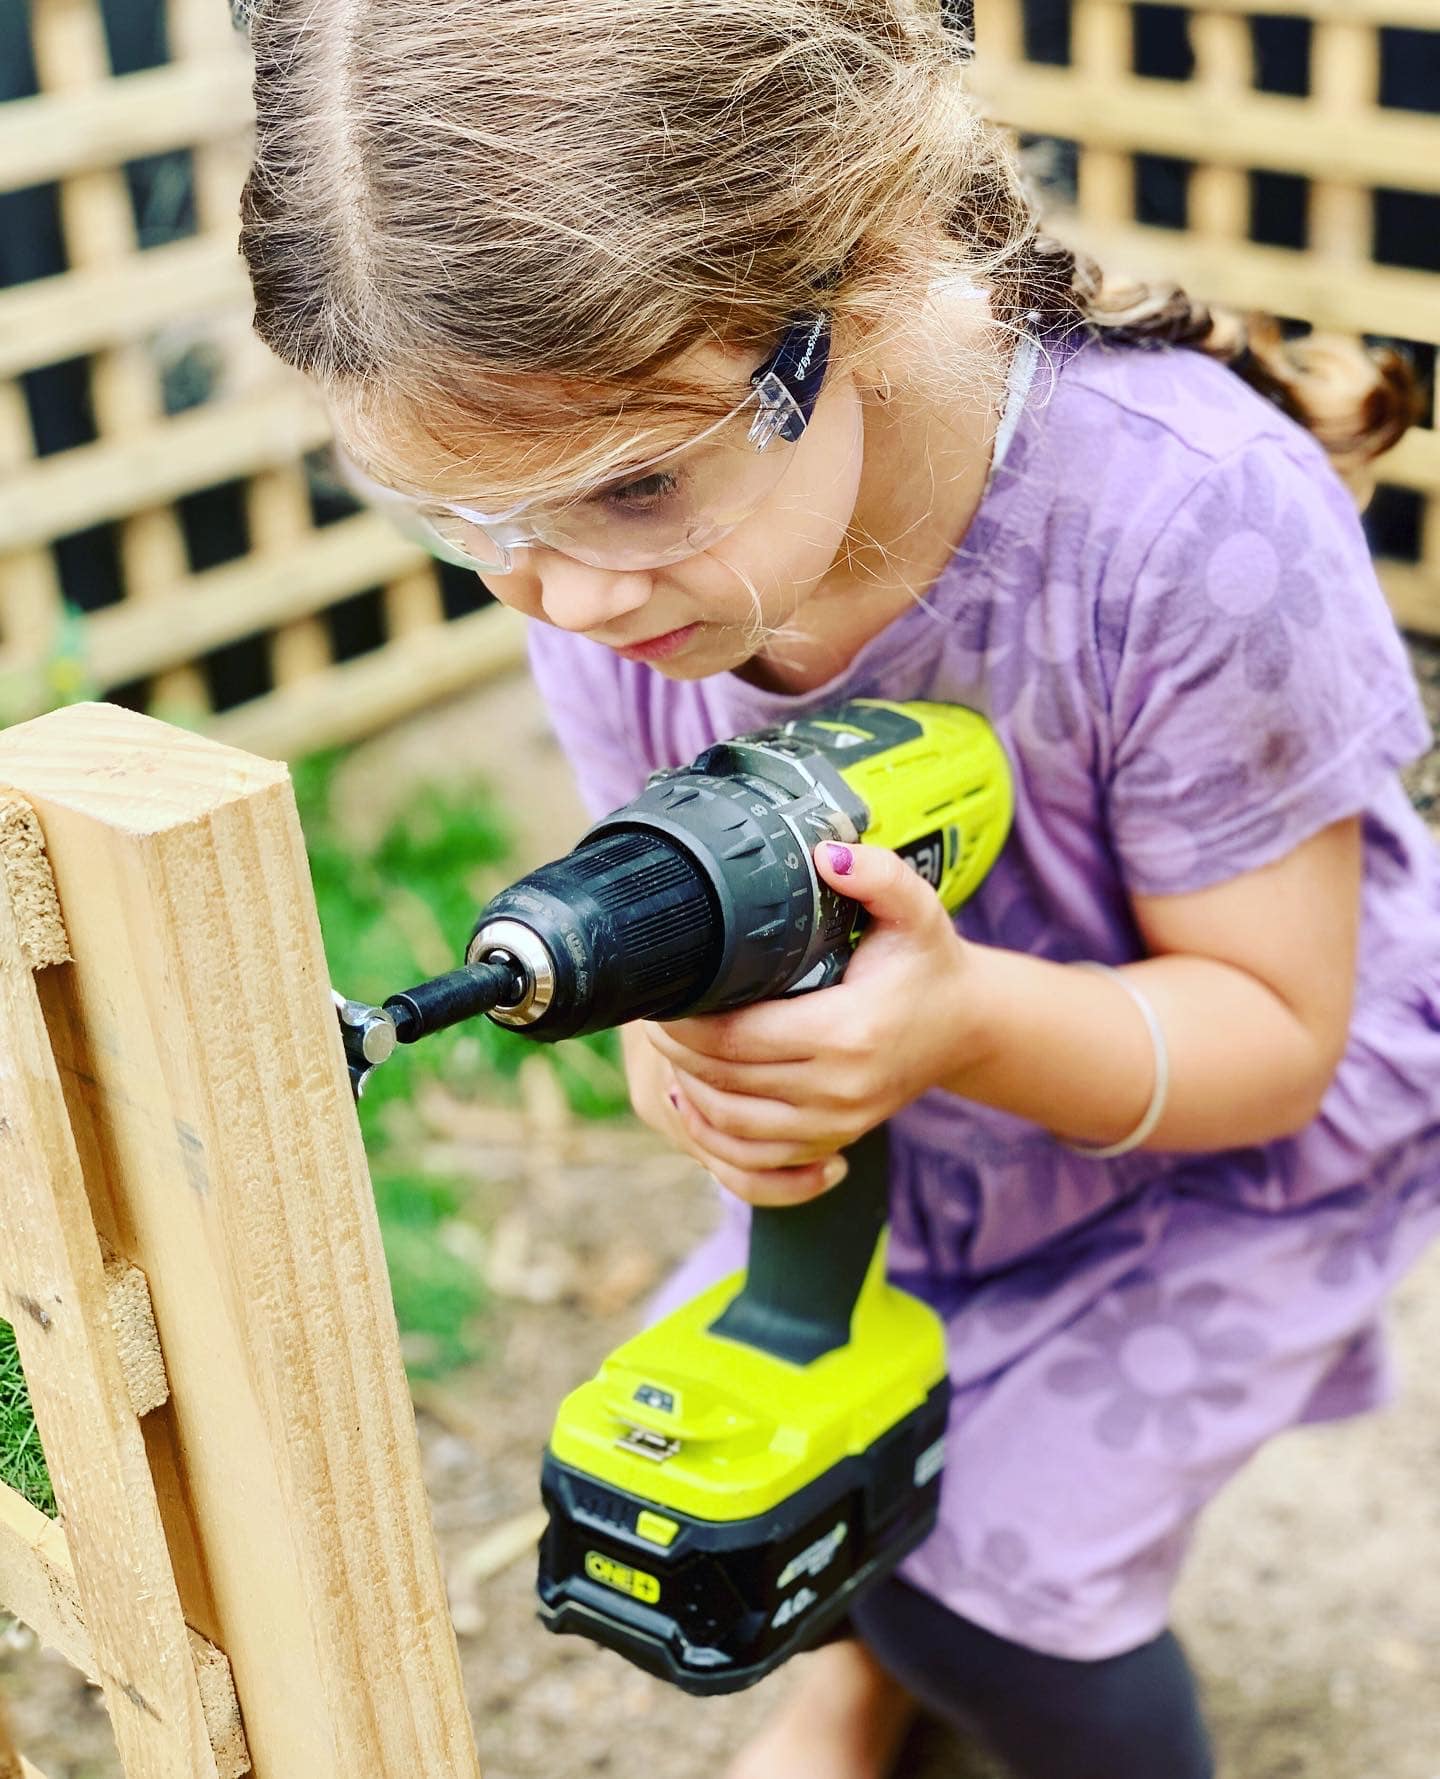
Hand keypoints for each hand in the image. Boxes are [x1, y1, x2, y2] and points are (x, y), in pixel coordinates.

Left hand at [645, 841, 975, 1206]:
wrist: (967, 1025)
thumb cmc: (927, 962)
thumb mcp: (915, 908)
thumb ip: (877, 875)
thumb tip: (826, 854)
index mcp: (848, 1030)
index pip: (737, 1036)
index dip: (686, 1021)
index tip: (662, 992)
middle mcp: (839, 1087)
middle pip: (724, 1080)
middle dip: (676, 1050)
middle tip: (650, 1014)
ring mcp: (836, 1122)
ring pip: (731, 1123)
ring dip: (688, 1090)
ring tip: (666, 1050)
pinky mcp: (833, 1139)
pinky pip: (755, 1155)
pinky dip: (714, 1131)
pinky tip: (693, 1098)